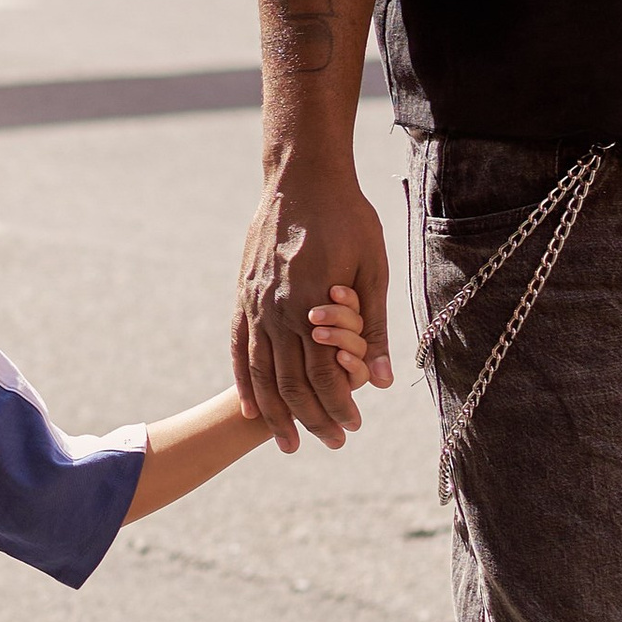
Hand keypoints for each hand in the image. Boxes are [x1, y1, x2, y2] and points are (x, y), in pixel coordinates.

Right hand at [234, 163, 394, 452]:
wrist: (301, 178)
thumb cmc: (348, 219)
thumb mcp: (374, 270)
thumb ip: (375, 327)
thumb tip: (383, 381)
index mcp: (314, 306)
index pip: (325, 375)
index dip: (339, 406)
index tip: (353, 427)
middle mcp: (279, 312)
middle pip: (291, 383)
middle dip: (311, 419)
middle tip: (329, 443)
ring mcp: (255, 305)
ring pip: (260, 374)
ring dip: (274, 413)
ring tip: (287, 441)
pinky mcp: (243, 296)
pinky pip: (238, 349)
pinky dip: (244, 382)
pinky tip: (249, 406)